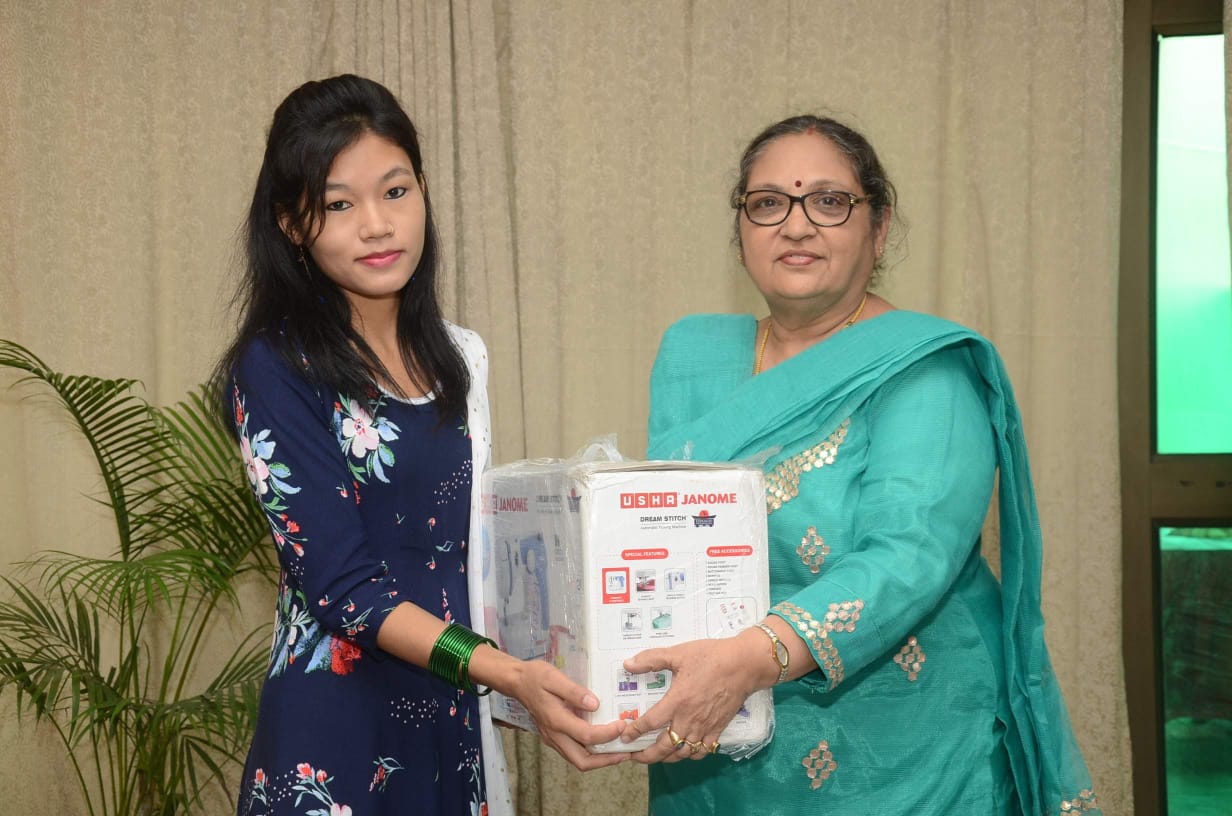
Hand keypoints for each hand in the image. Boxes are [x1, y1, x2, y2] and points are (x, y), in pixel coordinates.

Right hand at [511, 659, 627, 771]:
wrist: (517, 682)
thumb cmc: (536, 677)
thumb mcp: (554, 678)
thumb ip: (574, 692)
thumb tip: (595, 704)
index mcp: (556, 720)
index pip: (586, 735)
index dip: (607, 733)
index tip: (623, 724)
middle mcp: (554, 735)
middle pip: (582, 761)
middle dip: (606, 760)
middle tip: (626, 752)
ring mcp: (553, 739)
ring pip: (578, 760)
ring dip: (600, 760)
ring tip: (619, 751)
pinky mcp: (554, 737)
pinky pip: (574, 752)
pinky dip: (591, 753)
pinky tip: (603, 742)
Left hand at [618, 632, 765, 764]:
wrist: (744, 665)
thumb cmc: (711, 657)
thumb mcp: (678, 653)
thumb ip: (652, 659)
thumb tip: (628, 664)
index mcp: (676, 701)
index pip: (650, 723)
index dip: (634, 732)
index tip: (625, 737)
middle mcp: (689, 719)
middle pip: (665, 747)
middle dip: (647, 755)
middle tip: (635, 756)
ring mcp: (704, 727)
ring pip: (682, 753)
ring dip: (667, 758)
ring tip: (657, 757)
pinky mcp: (718, 729)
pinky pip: (703, 751)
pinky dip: (691, 755)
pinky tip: (685, 751)